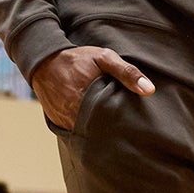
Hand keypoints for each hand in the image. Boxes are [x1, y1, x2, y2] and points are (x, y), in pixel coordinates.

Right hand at [31, 44, 154, 130]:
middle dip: (113, 131)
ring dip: (98, 133)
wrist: (44, 61)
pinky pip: (75, 133)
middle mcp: (76, 114)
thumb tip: (149, 90)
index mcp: (90, 99)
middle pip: (101, 131)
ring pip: (88, 134)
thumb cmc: (77, 59)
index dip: (124, 124)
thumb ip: (126, 72)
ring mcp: (66, 120)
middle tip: (125, 130)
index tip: (134, 125)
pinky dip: (84, 131)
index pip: (114, 121)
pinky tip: (94, 127)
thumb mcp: (103, 58)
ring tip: (111, 131)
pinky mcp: (58, 123)